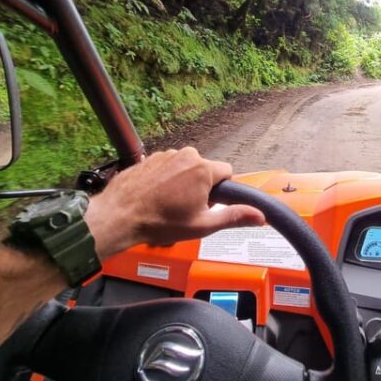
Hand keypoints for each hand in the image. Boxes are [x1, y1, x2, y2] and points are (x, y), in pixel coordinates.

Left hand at [84, 148, 264, 259]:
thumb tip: (261, 216)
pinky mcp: (149, 158)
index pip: (227, 171)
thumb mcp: (203, 225)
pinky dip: (165, 179)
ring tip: (168, 204)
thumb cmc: (160, 222)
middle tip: (187, 208)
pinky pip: (167, 166)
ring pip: (185, 167)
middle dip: (201, 186)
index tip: (209, 204)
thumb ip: (234, 217)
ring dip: (182, 182)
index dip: (221, 190)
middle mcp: (186, 155)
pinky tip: (155, 196)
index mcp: (203, 169)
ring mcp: (165, 154)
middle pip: (205, 169)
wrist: (119, 216)